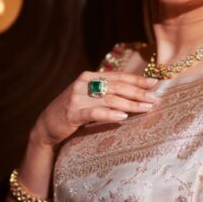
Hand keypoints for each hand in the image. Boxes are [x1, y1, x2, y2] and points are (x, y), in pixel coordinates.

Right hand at [30, 71, 158, 148]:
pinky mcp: (72, 113)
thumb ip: (105, 91)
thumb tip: (134, 91)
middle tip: (155, 98)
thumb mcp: (88, 97)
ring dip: (130, 104)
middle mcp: (83, 83)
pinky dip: (110, 115)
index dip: (137, 80)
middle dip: (138, 93)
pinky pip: (94, 113)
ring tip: (146, 108)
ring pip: (109, 100)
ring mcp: (77, 98)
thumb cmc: (73, 111)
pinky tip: (122, 118)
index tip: (155, 84)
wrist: (47, 125)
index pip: (118, 76)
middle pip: (116, 87)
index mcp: (89, 77)